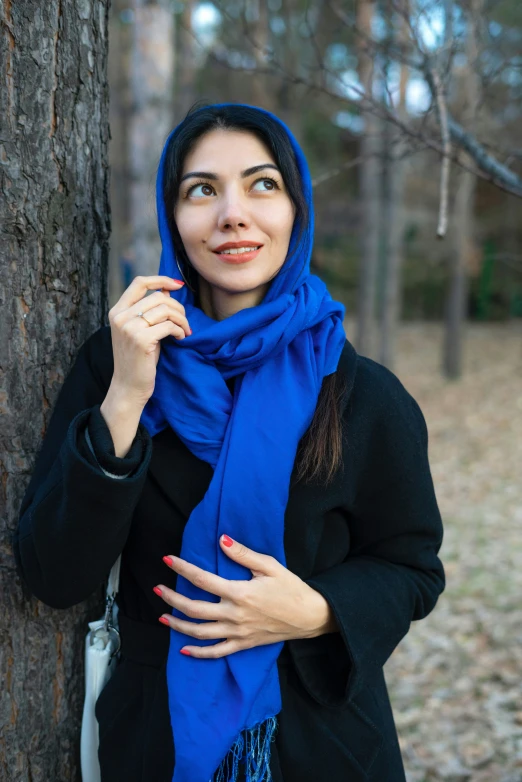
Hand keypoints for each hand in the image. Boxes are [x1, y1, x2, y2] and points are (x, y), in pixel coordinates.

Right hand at [108, 275, 189, 405]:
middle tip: (184, 322)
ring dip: (182, 319)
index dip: (161, 279)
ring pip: (166, 309)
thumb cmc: (138, 359)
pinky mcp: (141, 340)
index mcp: (117, 311)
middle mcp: (120, 317)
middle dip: (178, 307)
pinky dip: (180, 331)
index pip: (139, 283)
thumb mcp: (140, 330)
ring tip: (184, 331)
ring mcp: (129, 328)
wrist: (129, 387)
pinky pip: (169, 326)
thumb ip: (149, 310)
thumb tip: (167, 289)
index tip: (178, 285)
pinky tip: (181, 338)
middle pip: (158, 297)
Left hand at [153, 535, 337, 658]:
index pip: (203, 580)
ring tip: (162, 616)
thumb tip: (222, 541)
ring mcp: (238, 633)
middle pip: (194, 609)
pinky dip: (198, 653)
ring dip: (178, 625)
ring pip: (200, 632)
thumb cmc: (291, 588)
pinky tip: (183, 649)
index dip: (183, 569)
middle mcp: (235, 615)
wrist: (310, 616)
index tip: (167, 560)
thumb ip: (243, 554)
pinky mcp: (243, 644)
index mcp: (240, 593)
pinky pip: (216, 652)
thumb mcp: (269, 566)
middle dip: (172, 598)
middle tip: (157, 589)